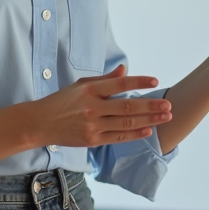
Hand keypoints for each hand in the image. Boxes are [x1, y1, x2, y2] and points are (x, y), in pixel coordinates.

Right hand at [30, 65, 172, 147]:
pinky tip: (148, 130)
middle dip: (151, 106)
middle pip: (127, 107)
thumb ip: (105, 79)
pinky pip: (118, 137)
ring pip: (126, 124)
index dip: (139, 82)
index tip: (155, 81)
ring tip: (165, 117)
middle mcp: (92, 107)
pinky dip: (134, 134)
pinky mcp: (92, 140)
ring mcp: (92, 125)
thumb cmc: (62, 101)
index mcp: (89, 89)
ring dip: (149, 120)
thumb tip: (125, 69)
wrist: (40, 123)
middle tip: (168, 105)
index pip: (120, 84)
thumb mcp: (81, 85)